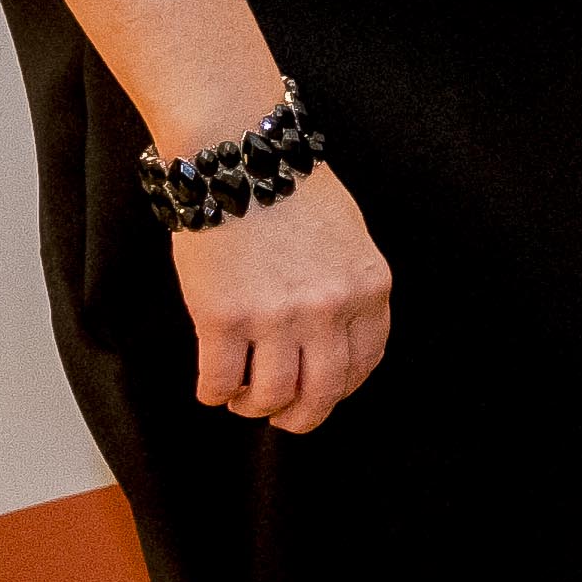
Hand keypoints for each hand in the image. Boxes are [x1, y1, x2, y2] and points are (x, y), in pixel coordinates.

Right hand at [173, 170, 389, 432]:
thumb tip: (333, 341)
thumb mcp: (349, 240)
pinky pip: (220, 381)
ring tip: (243, 398)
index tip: (323, 393)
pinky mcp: (223, 319)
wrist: (241, 162)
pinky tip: (213, 387)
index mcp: (368, 289)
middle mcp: (329, 310)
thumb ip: (347, 290)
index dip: (342, 388)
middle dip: (303, 416)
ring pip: (271, 396)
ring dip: (255, 406)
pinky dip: (215, 393)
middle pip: (323, 392)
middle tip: (284, 419)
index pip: (365, 363)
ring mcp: (276, 318)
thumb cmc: (292, 194)